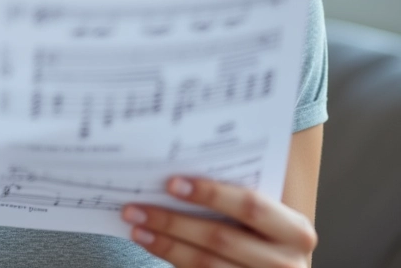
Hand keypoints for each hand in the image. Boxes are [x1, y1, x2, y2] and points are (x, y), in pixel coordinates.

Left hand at [122, 176, 317, 267]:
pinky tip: (152, 247)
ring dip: (166, 245)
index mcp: (296, 231)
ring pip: (206, 265)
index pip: (250, 205)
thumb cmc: (266, 235)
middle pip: (220, 237)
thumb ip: (238, 197)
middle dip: (173, 221)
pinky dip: (173, 261)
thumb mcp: (267, 217)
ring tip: (137, 228)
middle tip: (136, 208)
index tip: (172, 183)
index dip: (212, 193)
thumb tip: (177, 173)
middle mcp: (287, 264)